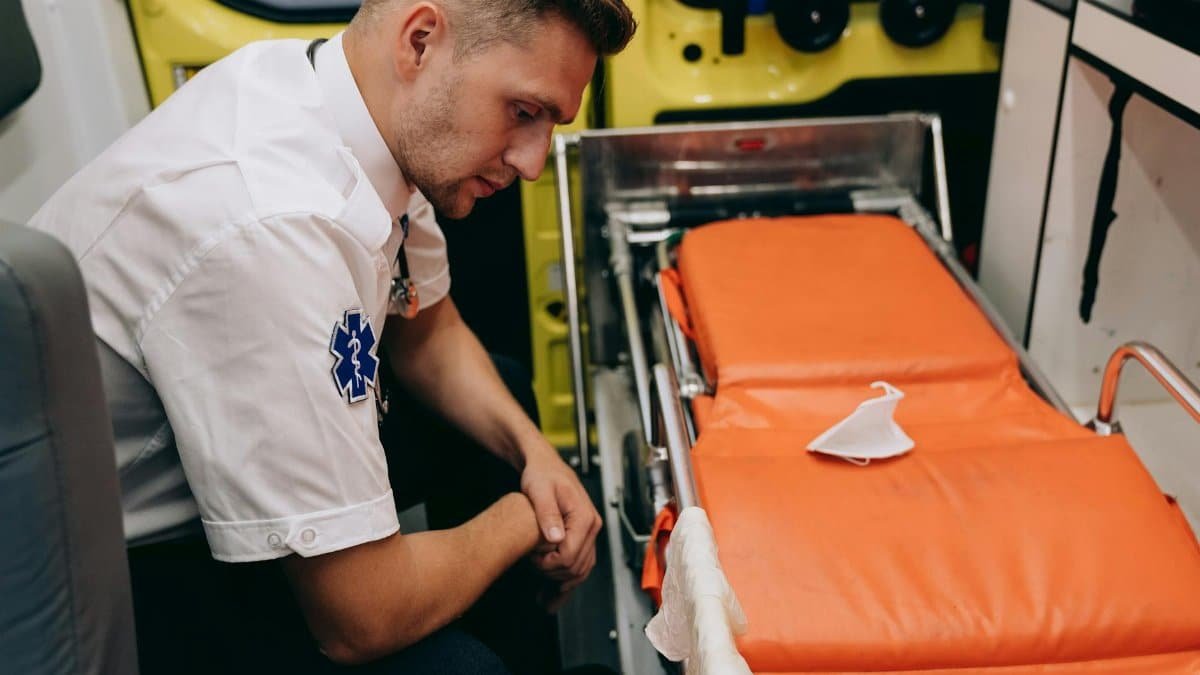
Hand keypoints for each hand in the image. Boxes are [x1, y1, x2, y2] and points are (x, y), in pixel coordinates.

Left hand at [519, 438, 601, 608]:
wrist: (544, 465)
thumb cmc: (541, 474)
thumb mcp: (539, 490)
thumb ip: (547, 513)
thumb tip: (556, 537)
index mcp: (584, 516)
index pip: (571, 555)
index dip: (550, 565)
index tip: (532, 561)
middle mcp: (591, 526)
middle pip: (577, 566)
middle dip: (554, 576)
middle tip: (533, 572)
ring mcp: (588, 532)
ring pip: (581, 570)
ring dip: (563, 586)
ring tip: (544, 599)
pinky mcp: (582, 536)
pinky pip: (579, 564)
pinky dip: (567, 580)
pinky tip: (554, 594)